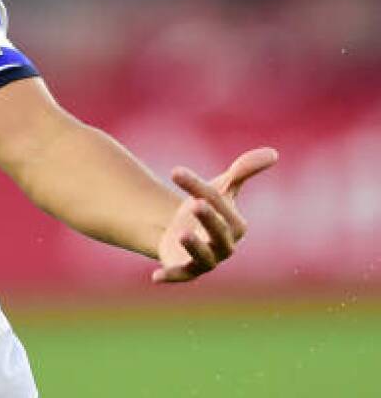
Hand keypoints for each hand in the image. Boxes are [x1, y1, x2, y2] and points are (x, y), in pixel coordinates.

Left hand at [153, 147, 278, 283]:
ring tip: (181, 234)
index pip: (218, 203)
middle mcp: (225, 246)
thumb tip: (274, 152)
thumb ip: (244, 170)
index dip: (197, 187)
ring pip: (203, 257)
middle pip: (218, 232)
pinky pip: (180, 275)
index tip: (175, 171)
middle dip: (209, 218)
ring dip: (195, 246)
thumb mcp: (223, 187)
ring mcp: (206, 261)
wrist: (182, 229)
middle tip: (195, 203)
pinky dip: (169, 276)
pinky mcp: (185, 271)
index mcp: (236, 225)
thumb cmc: (208, 208)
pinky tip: (155, 277)